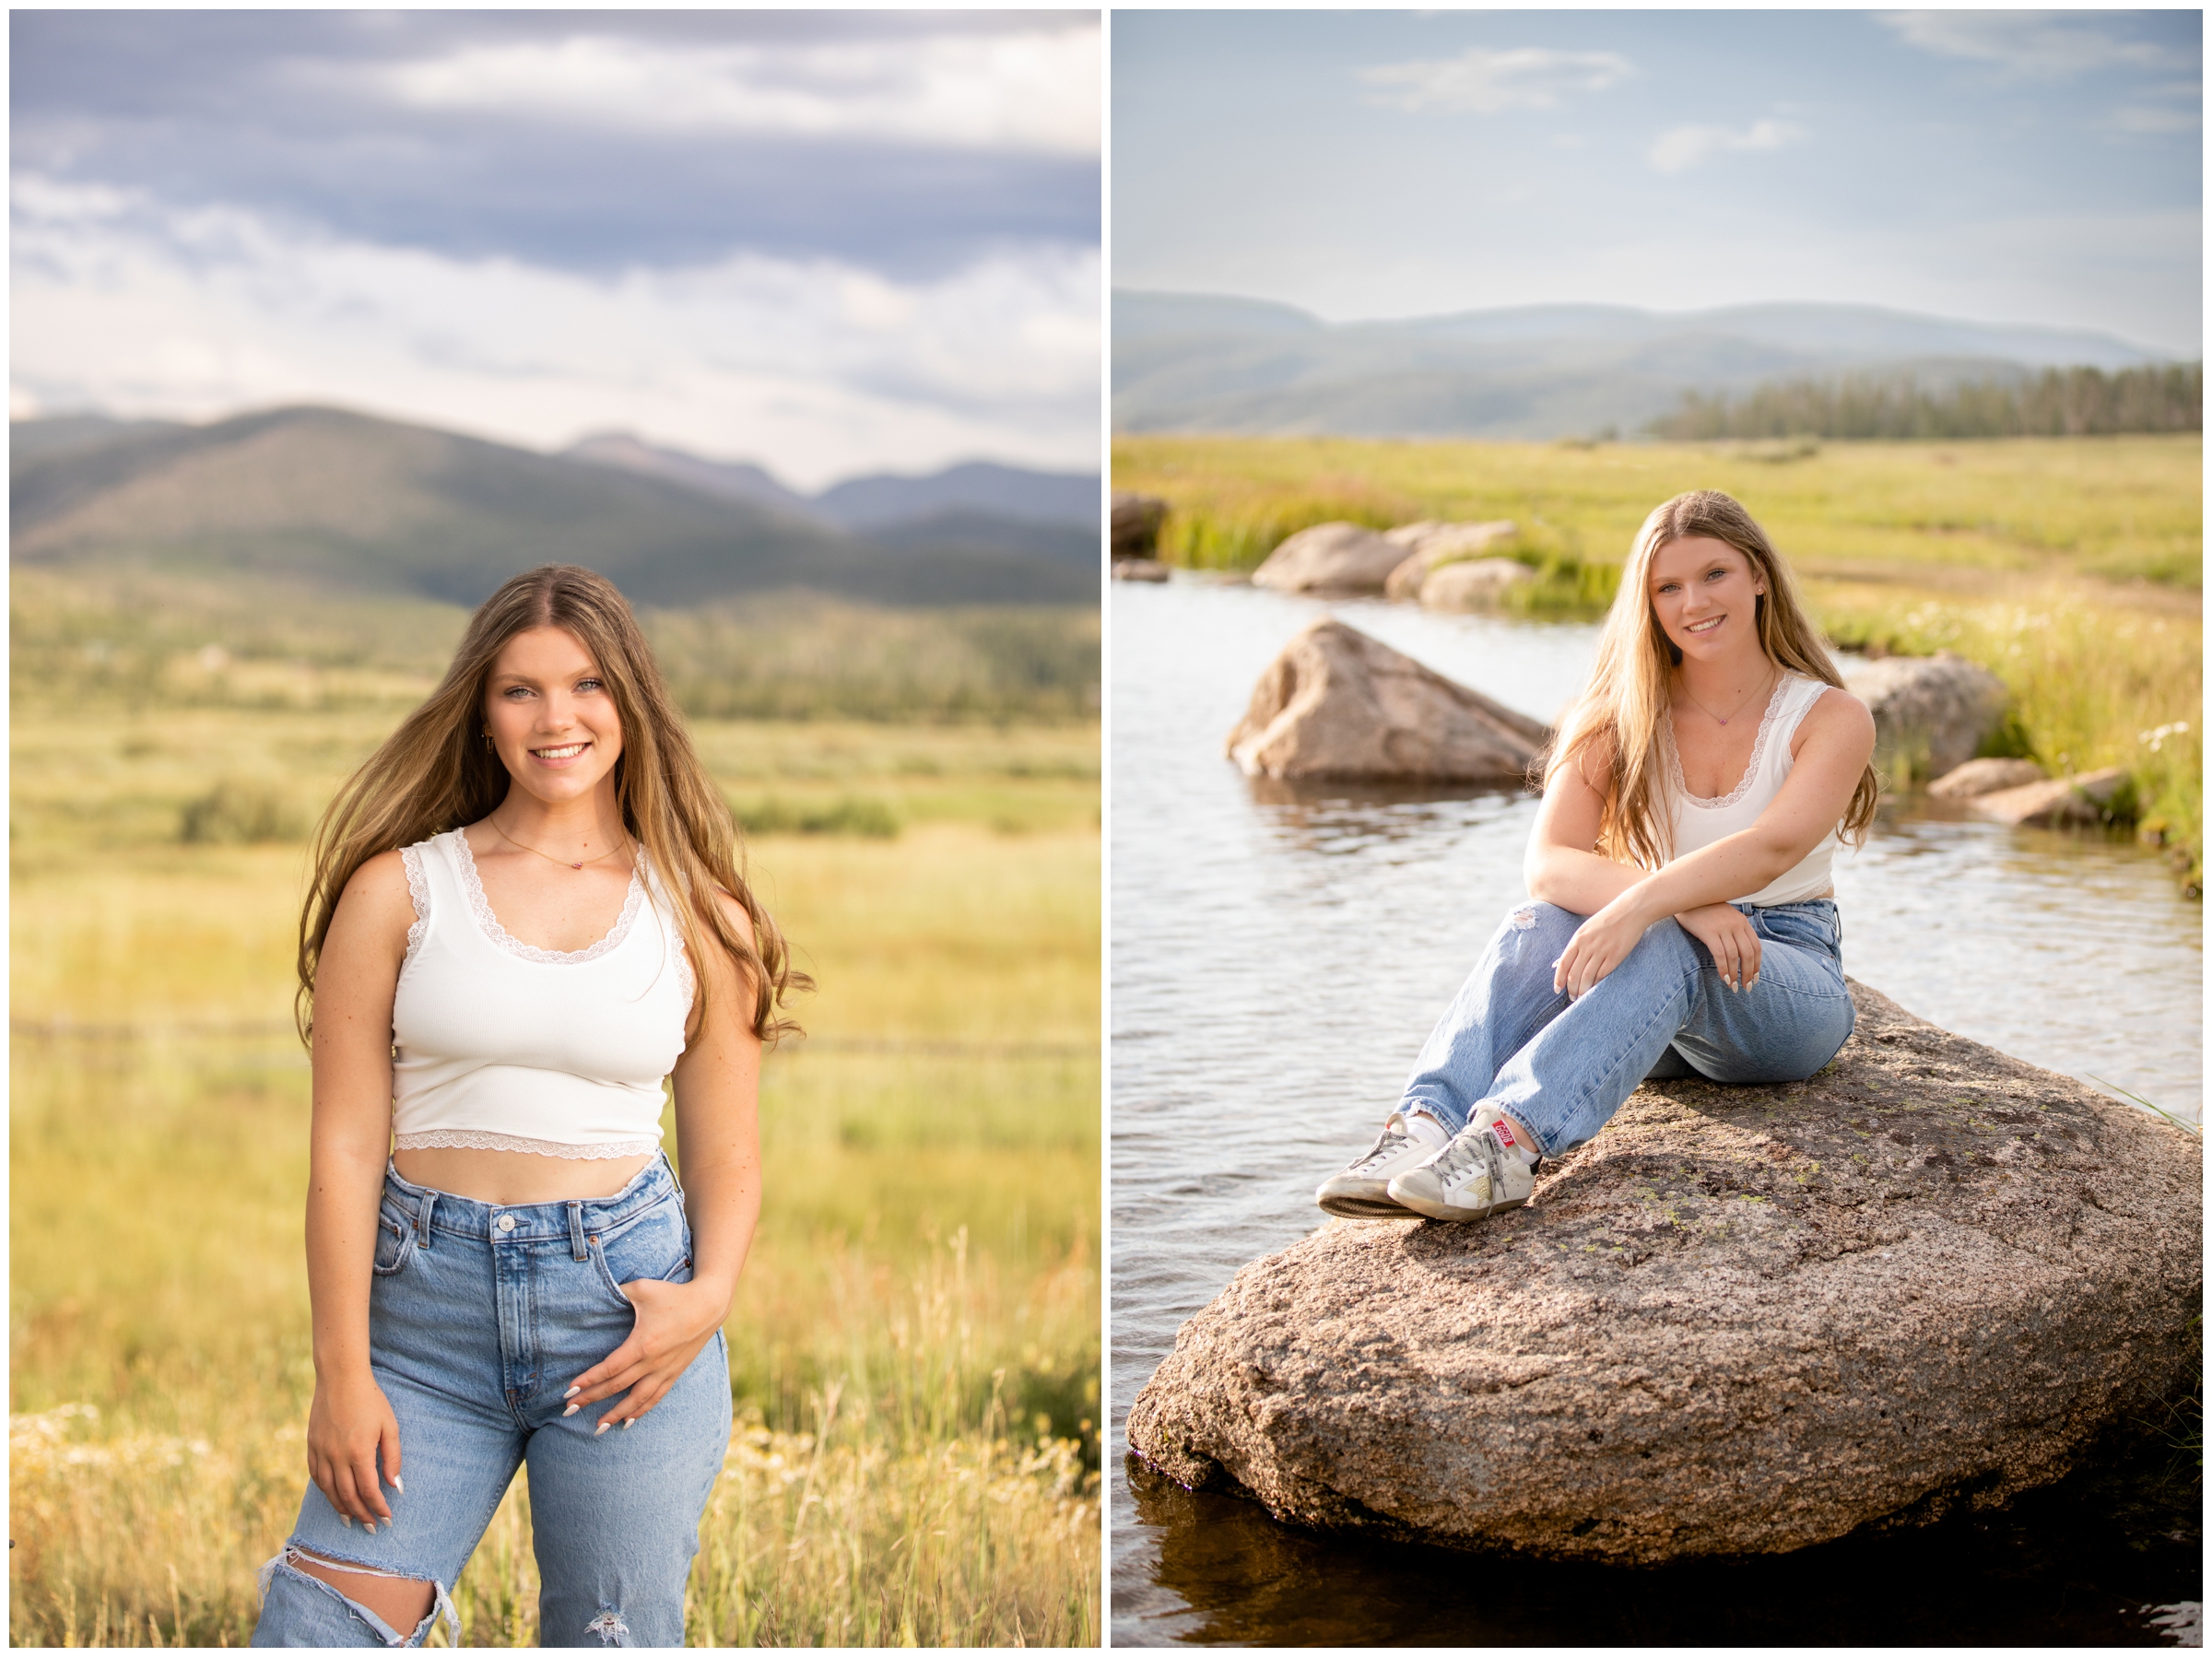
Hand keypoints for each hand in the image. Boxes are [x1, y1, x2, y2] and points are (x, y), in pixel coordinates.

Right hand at [307, 1369, 401, 1527]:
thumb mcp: (389, 1426)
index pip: (368, 1491)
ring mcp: (321, 1453)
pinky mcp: (311, 1447)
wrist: (340, 1379)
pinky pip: (316, 1477)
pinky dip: (326, 1492)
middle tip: (372, 1528)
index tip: (387, 1519)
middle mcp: (336, 1457)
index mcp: (358, 1452)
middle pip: (348, 1496)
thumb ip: (393, 1458)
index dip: (378, 1508)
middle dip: (361, 1515)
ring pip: (329, 1491)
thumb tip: (396, 1487)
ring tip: (352, 1521)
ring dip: (341, 1509)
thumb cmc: (371, 1400)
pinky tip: (334, 1498)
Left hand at [565, 1277, 727, 1431]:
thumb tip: (593, 1294)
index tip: (569, 1391)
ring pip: (637, 1400)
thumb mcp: (642, 1289)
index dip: (588, 1381)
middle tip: (568, 1410)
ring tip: (597, 1428)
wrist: (709, 1305)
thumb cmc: (673, 1295)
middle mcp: (653, 1362)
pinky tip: (628, 1422)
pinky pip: (655, 1397)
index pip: (609, 1368)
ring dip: (616, 1415)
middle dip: (591, 1399)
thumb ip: (617, 1292)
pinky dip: (640, 1411)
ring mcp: (665, 1370)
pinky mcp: (675, 1373)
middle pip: (617, 1387)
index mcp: (643, 1344)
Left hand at [1552, 892, 1655, 998]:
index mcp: (1578, 938)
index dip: (1559, 979)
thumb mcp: (1585, 929)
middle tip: (1572, 998)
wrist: (1631, 910)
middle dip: (1571, 989)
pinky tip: (1595, 990)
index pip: (1563, 964)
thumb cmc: (1607, 920)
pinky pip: (1602, 975)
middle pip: (1574, 974)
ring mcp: (1602, 951)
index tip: (1557, 990)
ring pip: (1587, 978)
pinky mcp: (1616, 956)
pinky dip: (1597, 985)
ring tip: (1582, 997)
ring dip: (1583, 991)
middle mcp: (1587, 946)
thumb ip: (1573, 947)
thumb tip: (1556, 964)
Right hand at [1675, 902, 1761, 991]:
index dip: (1757, 965)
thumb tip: (1742, 952)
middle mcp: (1736, 924)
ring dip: (1735, 974)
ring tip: (1733, 986)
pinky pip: (1719, 954)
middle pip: (1748, 954)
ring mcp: (1722, 928)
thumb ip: (1735, 930)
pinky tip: (1723, 978)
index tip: (1755, 978)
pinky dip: (1723, 968)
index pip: (1756, 947)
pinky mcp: (1709, 932)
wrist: (1687, 896)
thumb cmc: (1705, 909)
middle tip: (1746, 987)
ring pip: (1734, 956)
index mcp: (1743, 922)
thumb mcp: (1726, 916)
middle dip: (1748, 973)